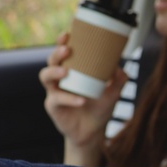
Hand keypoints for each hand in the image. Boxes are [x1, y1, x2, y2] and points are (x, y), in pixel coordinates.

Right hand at [39, 31, 126, 164]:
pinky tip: (81, 100)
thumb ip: (119, 80)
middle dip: (56, 52)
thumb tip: (121, 68)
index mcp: (73, 70)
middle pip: (51, 60)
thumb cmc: (100, 108)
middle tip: (66, 49)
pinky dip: (69, 98)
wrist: (93, 133)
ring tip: (66, 71)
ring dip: (54, 71)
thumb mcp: (113, 93)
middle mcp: (60, 78)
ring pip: (45, 76)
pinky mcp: (53, 106)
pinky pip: (57, 99)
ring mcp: (54, 92)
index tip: (68, 33)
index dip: (62, 41)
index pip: (64, 52)